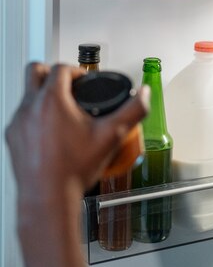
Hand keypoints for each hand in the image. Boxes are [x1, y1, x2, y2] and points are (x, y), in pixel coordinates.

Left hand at [6, 63, 148, 204]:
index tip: (84, 80)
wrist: (48, 198)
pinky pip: (21, 115)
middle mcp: (30, 107)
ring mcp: (17, 122)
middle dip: (52, 72)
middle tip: (67, 84)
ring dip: (42, 95)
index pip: (60, 68)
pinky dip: (34, 115)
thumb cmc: (73, 170)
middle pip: (34, 71)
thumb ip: (133, 111)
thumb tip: (144, 95)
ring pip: (27, 94)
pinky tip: (49, 131)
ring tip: (61, 110)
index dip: (75, 70)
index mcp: (52, 100)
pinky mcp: (11, 137)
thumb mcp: (111, 136)